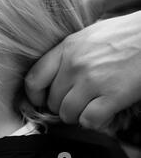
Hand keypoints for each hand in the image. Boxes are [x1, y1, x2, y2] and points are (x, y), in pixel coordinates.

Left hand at [25, 0, 140, 129]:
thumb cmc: (123, 35)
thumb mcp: (87, 35)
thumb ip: (66, 52)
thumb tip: (50, 73)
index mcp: (66, 48)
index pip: (34, 79)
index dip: (34, 95)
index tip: (41, 100)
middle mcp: (74, 64)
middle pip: (52, 100)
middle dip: (61, 106)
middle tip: (75, 102)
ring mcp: (92, 80)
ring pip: (67, 114)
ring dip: (76, 116)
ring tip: (88, 107)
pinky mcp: (113, 95)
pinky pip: (89, 121)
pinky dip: (93, 122)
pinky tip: (101, 113)